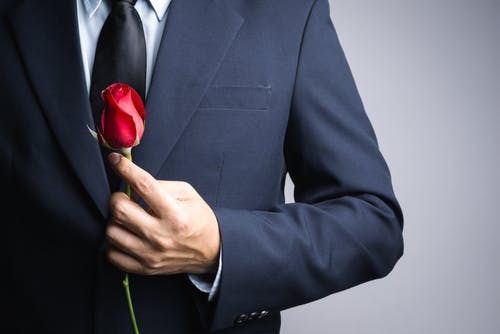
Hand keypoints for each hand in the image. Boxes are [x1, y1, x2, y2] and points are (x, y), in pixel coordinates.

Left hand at [105, 153, 220, 274]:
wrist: (211, 251)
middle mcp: (161, 234)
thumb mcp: (189, 194)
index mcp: (175, 213)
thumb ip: (162, 185)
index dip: (125, 169)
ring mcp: (151, 254)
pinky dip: (114, 243)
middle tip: (124, 197)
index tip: (115, 160)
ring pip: (112, 233)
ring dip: (114, 221)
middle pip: (120, 210)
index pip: (144, 185)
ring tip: (126, 219)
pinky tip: (125, 236)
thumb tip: (134, 181)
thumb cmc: (199, 219)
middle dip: (116, 198)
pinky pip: (113, 256)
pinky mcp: (145, 268)